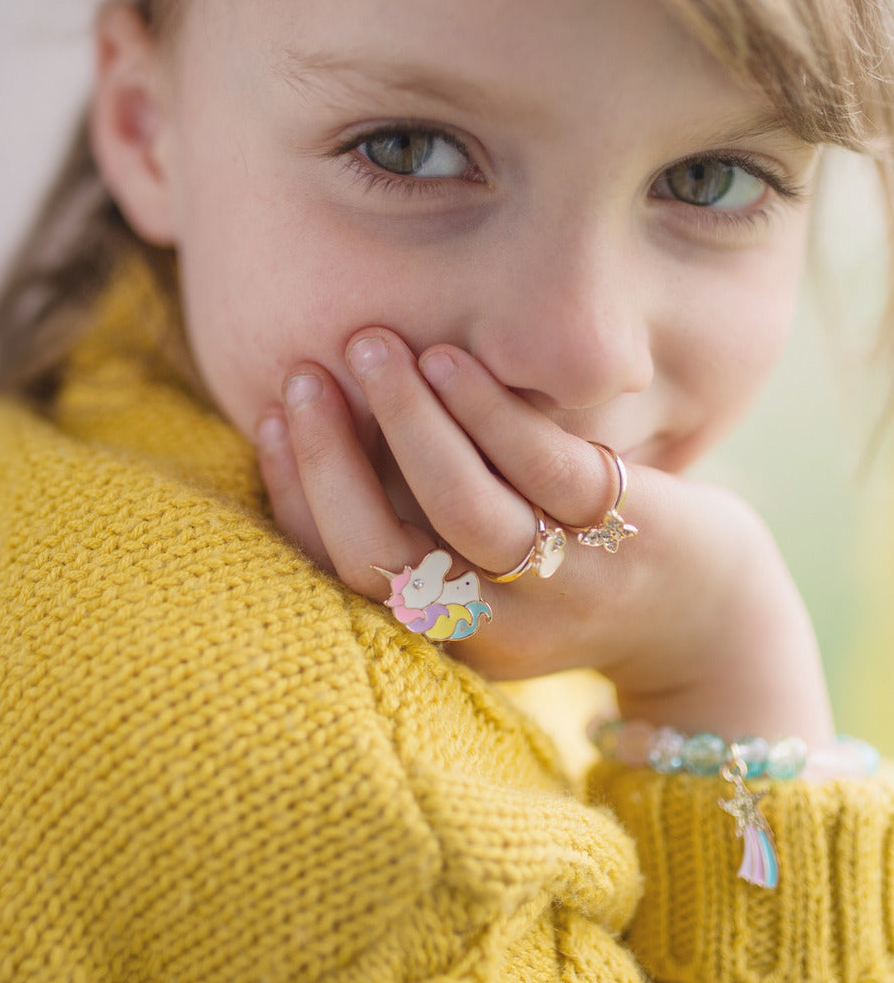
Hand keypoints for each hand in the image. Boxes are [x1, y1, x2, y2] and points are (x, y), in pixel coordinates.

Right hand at [256, 329, 833, 743]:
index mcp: (445, 636)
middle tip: (308, 374)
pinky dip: (487, 409)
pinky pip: (544, 466)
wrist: (707, 612)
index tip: (274, 415)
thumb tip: (327, 421)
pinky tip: (451, 356)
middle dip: (332, 459)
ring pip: (463, 509)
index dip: (299, 493)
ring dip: (407, 421)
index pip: (346, 571)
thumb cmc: (567, 567)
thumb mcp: (483, 564)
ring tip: (374, 346)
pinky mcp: (625, 528)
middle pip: (385, 554)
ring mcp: (566, 581)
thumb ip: (416, 513)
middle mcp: (497, 625)